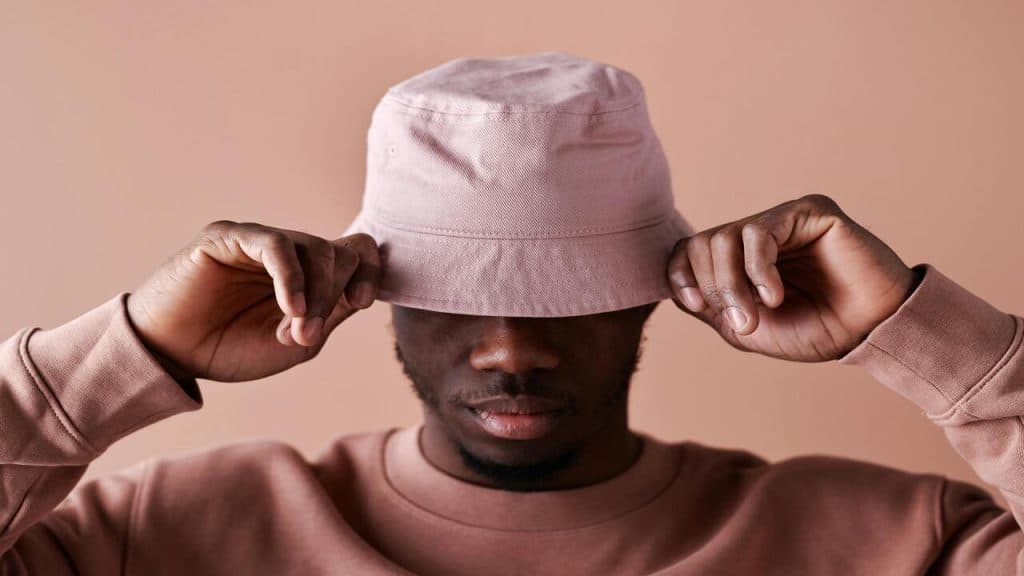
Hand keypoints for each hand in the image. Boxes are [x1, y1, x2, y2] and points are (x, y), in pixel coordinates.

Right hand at [126, 220, 379, 381]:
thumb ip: (329, 316)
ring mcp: (259, 241)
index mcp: (308, 275)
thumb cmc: (230, 349)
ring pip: (314, 247)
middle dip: (333, 295)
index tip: (359, 302)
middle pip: (340, 252)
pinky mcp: (229, 237)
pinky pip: (276, 244)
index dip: (369, 272)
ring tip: (296, 328)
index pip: (356, 251)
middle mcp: (288, 252)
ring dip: (315, 292)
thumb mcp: (296, 344)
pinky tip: (290, 308)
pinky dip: (292, 278)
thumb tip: (358, 293)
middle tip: (306, 333)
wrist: (171, 356)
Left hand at [666, 194, 917, 361]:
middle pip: (702, 244)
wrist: (871, 332)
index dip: (680, 275)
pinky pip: (760, 232)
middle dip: (713, 288)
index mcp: (741, 258)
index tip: (695, 305)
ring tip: (756, 316)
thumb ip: (712, 307)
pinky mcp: (808, 211)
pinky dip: (758, 270)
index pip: (689, 250)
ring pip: (725, 237)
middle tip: (742, 324)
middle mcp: (757, 233)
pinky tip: (774, 296)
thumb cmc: (817, 331)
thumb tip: (679, 291)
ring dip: (732, 284)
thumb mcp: (750, 330)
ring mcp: (782, 219)